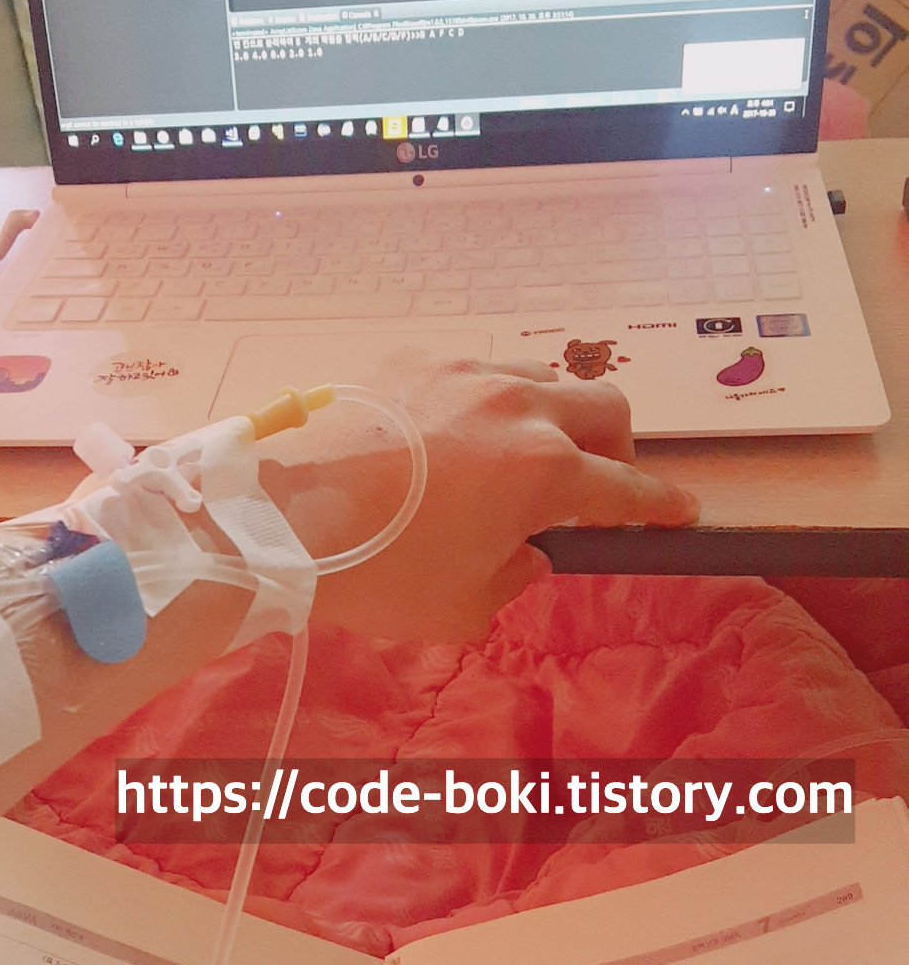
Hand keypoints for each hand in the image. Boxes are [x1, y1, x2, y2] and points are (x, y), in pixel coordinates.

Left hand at [261, 352, 699, 640]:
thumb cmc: (380, 574)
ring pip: (545, 376)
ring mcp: (467, 373)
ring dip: (557, 412)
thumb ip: (515, 578)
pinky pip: (476, 368)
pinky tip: (458, 429)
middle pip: (607, 407)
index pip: (627, 489)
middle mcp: (520, 408)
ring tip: (530, 448)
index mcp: (547, 472)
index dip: (659, 506)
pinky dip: (488, 398)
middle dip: (620, 446)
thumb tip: (530, 554)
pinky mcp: (416, 358)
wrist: (283, 514)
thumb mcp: (463, 607)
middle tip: (602, 480)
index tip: (681, 513)